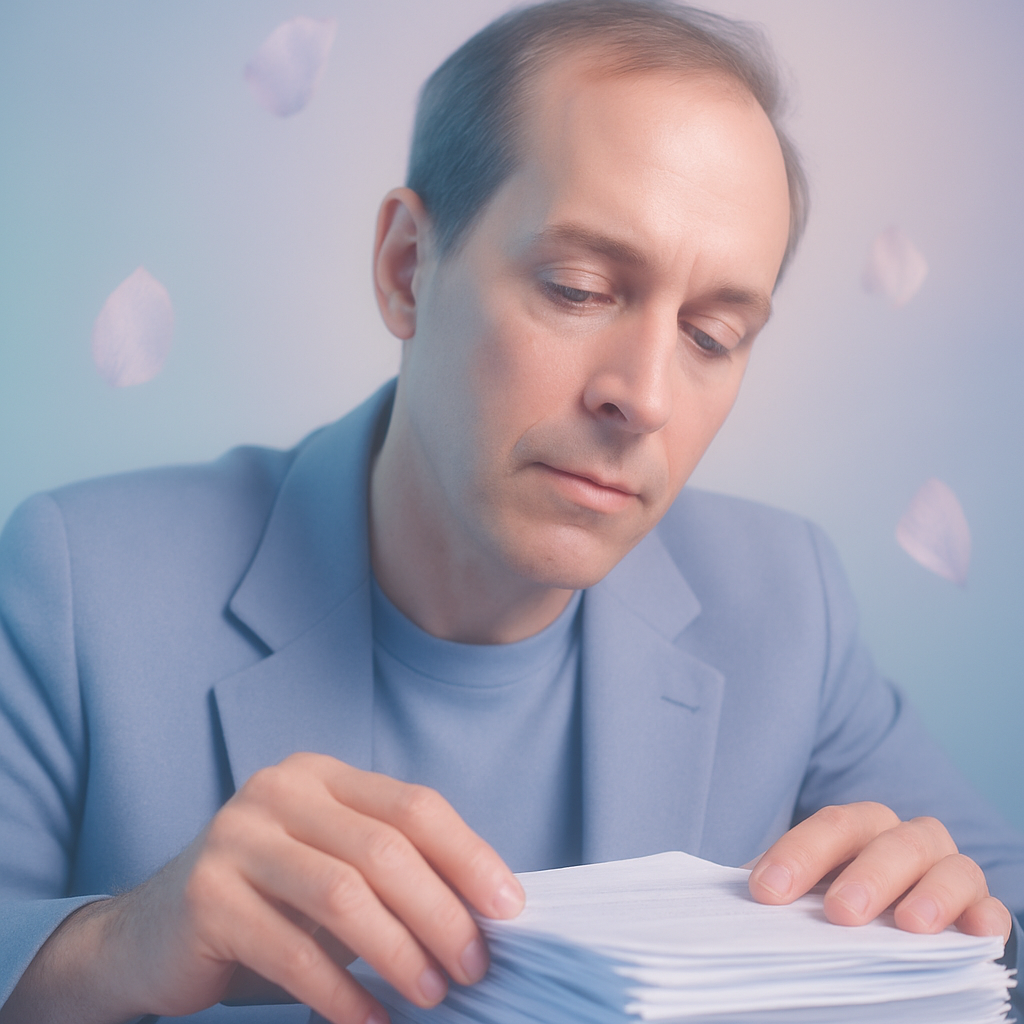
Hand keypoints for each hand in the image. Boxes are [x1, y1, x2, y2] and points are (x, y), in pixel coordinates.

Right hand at [2, 754, 523, 1023]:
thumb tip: (488, 913)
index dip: (470, 857)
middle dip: (442, 914)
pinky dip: (341, 991)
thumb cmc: (268, 903)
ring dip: (400, 952)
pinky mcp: (205, 892)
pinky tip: (371, 1019)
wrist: (150, 935)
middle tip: (475, 967)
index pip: (415, 806)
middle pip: (386, 849)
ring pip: (344, 893)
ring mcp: (238, 835)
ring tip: (432, 995)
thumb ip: (398, 872)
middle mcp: (280, 789)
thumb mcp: (335, 868)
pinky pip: (292, 949)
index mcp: (323, 774)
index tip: (510, 910)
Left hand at [747, 802, 1010, 942]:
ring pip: (950, 866)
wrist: (899, 927)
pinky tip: (973, 933)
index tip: (766, 891)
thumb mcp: (812, 891)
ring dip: (930, 892)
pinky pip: (993, 908)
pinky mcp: (982, 910)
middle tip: (840, 912)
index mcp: (860, 829)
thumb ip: (787, 892)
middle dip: (865, 874)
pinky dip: (985, 917)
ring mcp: (949, 873)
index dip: (798, 854)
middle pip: (891, 840)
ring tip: (909, 924)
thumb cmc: (846, 902)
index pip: (831, 825)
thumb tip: (745, 904)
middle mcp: (906, 842)